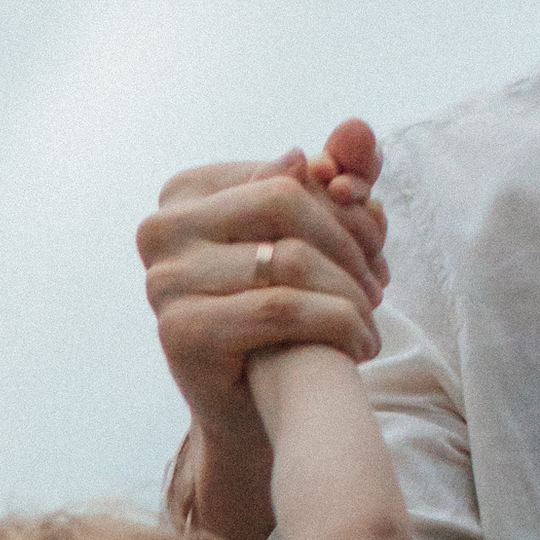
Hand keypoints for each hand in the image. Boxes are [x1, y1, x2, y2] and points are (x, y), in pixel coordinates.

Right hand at [137, 120, 389, 424]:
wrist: (254, 409)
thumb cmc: (283, 316)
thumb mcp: (314, 239)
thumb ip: (339, 178)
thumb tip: (357, 130)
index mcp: (183, 193)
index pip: (287, 173)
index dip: (346, 207)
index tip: (376, 246)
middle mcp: (159, 229)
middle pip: (284, 201)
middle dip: (348, 241)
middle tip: (379, 284)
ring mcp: (161, 281)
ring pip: (288, 258)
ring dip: (351, 291)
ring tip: (373, 318)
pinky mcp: (178, 332)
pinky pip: (281, 308)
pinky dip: (338, 324)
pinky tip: (362, 344)